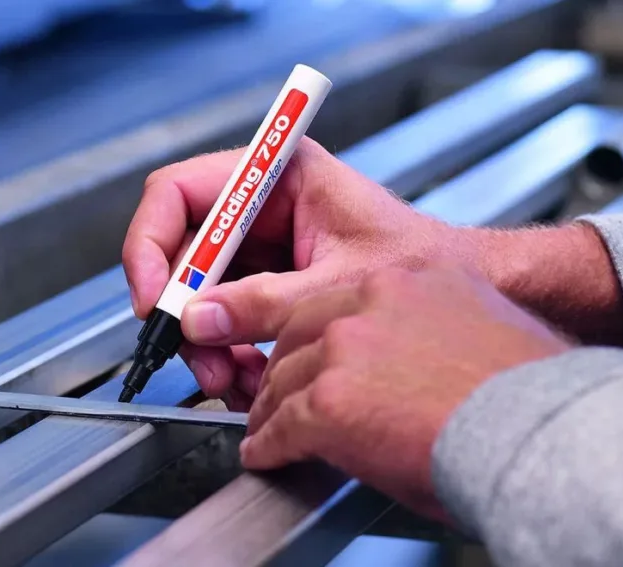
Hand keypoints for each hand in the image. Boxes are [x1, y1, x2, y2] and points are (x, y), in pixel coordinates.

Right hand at [122, 138, 479, 400]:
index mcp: (279, 174)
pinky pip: (226, 315)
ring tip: (228, 377)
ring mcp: (263, 245)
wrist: (470, 290)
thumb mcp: (337, 284)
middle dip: (183, 310)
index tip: (154, 297)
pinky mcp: (269, 281)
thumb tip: (198, 319)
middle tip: (194, 352)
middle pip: (183, 251)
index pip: (180, 193)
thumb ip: (264, 301)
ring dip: (205, 341)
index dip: (152, 244)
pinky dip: (229, 351)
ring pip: (200, 291)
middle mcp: (262, 205)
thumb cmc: (426, 261)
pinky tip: (248, 375)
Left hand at [238, 261, 570, 519]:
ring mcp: (345, 350)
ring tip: (267, 428)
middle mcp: (372, 303)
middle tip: (279, 391)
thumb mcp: (484, 330)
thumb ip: (433, 333)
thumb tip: (415, 366)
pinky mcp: (329, 402)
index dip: (318, 335)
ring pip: (284, 379)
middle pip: (300, 332)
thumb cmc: (531, 394)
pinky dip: (269, 446)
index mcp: (413, 280)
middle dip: (285, 366)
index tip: (313, 353)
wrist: (542, 431)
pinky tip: (266, 455)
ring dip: (270, 408)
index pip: (341, 301)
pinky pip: (281, 426)